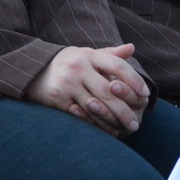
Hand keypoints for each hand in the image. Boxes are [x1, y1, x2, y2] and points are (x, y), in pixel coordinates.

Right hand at [25, 44, 148, 134]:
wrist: (35, 69)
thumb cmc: (70, 62)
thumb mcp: (88, 54)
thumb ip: (110, 54)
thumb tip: (132, 48)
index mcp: (90, 55)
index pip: (117, 66)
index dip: (134, 80)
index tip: (145, 94)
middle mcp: (79, 67)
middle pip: (108, 91)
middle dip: (124, 110)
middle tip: (136, 124)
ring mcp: (67, 83)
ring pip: (95, 106)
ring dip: (112, 121)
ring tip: (124, 131)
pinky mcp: (57, 98)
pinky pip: (80, 115)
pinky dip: (94, 124)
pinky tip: (105, 131)